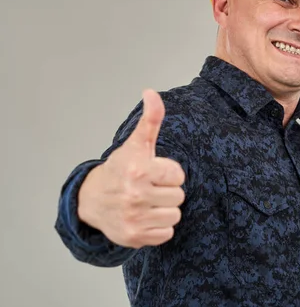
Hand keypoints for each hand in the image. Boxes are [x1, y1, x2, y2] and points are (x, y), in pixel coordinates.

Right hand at [77, 89, 185, 247]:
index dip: (169, 173)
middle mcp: (136, 195)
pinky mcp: (135, 237)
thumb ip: (150, 119)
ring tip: (148, 202)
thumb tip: (151, 92)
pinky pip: (167, 233)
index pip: (178, 175)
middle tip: (150, 187)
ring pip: (175, 215)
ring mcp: (135, 218)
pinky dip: (159, 227)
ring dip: (165, 209)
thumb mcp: (136, 144)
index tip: (154, 172)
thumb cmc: (120, 169)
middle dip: (167, 191)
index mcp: (139, 170)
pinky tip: (145, 217)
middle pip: (179, 196)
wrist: (91, 200)